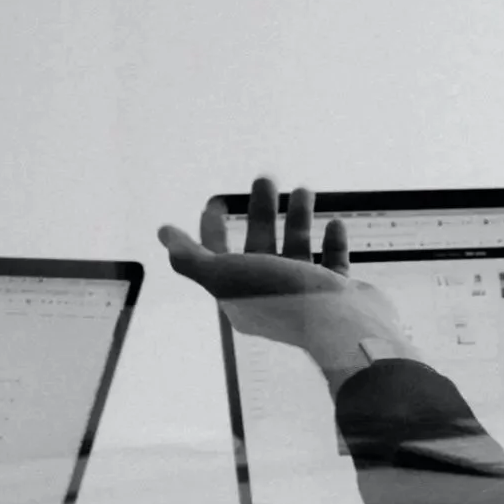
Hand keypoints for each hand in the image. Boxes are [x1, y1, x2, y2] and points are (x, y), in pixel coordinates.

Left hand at [158, 177, 420, 391]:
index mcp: (240, 295)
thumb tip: (164, 233)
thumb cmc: (282, 298)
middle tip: (266, 179)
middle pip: (259, 246)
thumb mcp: (224, 275)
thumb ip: (190, 257)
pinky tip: (334, 223)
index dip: (212, 228)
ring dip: (298, 219)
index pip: (218, 257)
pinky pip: (333, 264)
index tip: (217, 200)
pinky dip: (332, 242)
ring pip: (297, 250)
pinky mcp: (338, 295)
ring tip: (304, 189)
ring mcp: (307, 296)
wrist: (340, 325)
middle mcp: (272, 296)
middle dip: (260, 211)